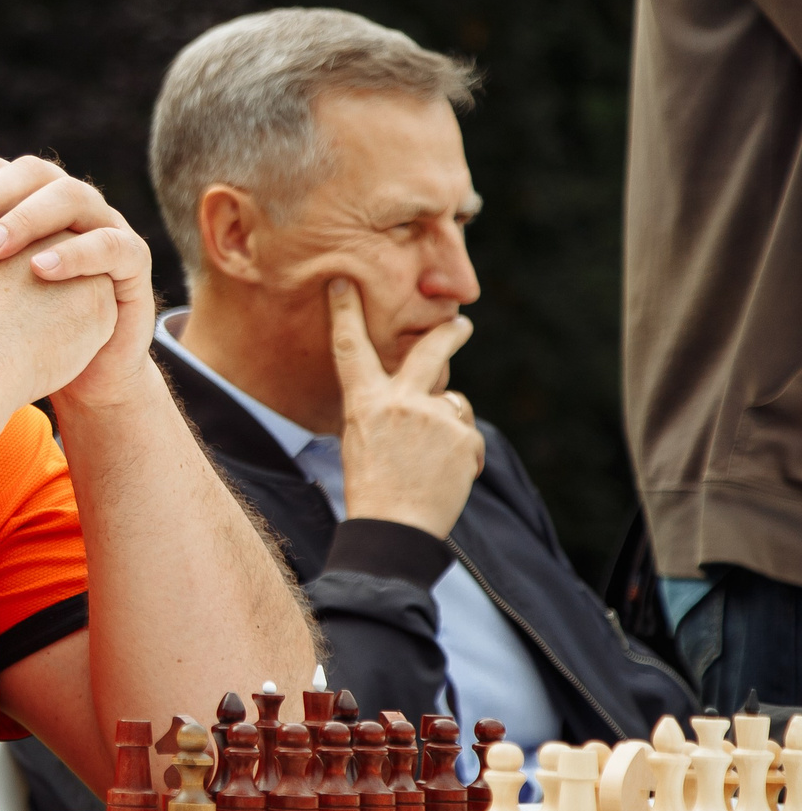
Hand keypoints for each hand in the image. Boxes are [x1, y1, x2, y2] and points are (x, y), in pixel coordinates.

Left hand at [0, 153, 155, 407]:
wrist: (76, 370)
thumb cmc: (17, 324)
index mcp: (24, 196)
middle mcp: (66, 199)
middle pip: (31, 172)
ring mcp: (104, 224)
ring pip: (73, 196)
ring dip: (27, 219)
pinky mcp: (132, 259)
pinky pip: (111, 243)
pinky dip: (76, 252)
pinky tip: (39, 270)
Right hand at [327, 277, 483, 536]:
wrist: (394, 528)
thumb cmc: (373, 487)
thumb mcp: (362, 439)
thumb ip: (390, 408)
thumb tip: (429, 392)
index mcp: (364, 402)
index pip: (350, 348)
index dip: (344, 312)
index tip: (342, 282)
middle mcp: (400, 402)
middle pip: (430, 351)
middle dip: (449, 332)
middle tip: (462, 323)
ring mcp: (435, 417)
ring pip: (454, 405)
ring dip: (449, 426)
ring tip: (431, 462)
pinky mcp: (463, 437)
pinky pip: (468, 436)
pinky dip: (462, 455)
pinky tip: (446, 476)